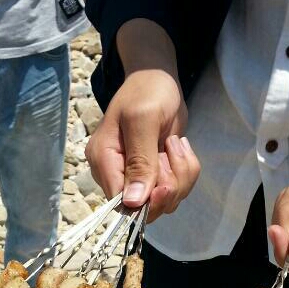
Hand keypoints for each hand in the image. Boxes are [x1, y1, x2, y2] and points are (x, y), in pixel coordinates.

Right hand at [85, 20, 199, 221]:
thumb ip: (140, 161)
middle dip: (169, 185)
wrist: (158, 79)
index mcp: (103, 160)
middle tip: (172, 149)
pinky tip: (178, 147)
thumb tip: (133, 202)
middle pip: (146, 208)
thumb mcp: (144, 121)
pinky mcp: (154, 175)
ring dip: (181, 175)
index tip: (166, 184)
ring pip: (165, 201)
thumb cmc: (147, 91)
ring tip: (175, 143)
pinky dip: (185, 171)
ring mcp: (136, 176)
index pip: (120, 203)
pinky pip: (175, 190)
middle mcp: (116, 174)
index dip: (146, 202)